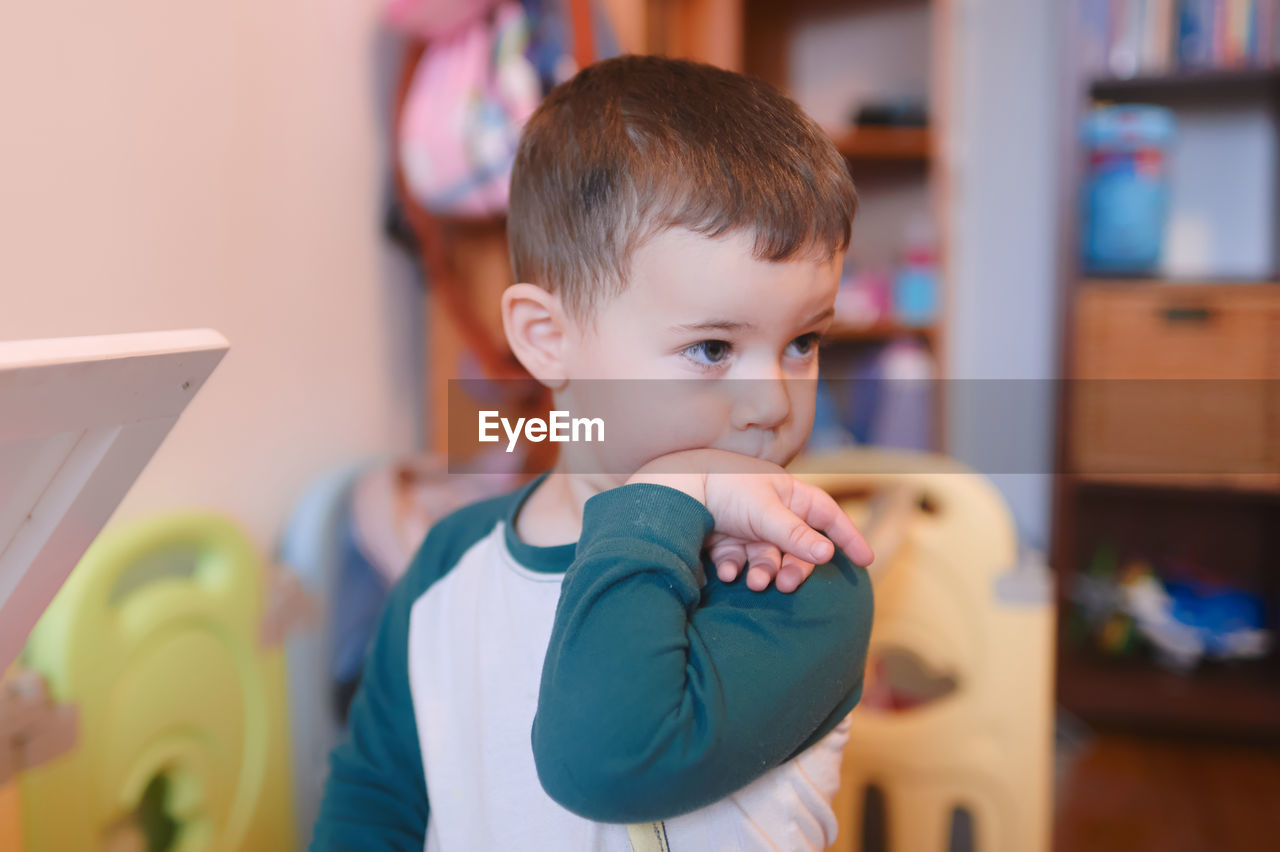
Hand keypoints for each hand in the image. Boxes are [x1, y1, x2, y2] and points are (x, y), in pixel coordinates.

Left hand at [626, 449, 873, 591]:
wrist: (676, 491)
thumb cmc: (727, 489)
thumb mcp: (766, 511)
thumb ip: (796, 535)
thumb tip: (828, 553)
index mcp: (789, 494)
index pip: (827, 515)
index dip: (848, 536)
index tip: (866, 560)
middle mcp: (772, 512)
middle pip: (797, 547)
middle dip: (794, 568)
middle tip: (786, 584)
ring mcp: (748, 528)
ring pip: (768, 560)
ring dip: (764, 573)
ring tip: (754, 582)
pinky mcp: (726, 542)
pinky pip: (740, 563)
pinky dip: (735, 568)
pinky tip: (724, 571)